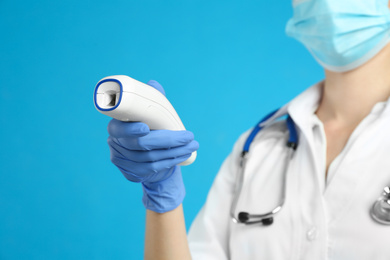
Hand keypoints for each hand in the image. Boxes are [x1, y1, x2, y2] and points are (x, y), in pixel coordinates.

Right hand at [107, 80, 198, 212]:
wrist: (147, 156)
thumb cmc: (148, 129)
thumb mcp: (149, 115)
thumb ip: (151, 100)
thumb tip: (153, 84)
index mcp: (116, 127)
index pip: (118, 129)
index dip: (130, 130)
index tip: (145, 127)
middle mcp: (116, 145)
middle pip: (141, 145)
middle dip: (168, 140)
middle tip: (188, 136)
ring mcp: (123, 161)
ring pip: (150, 158)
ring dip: (175, 151)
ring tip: (193, 145)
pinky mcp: (132, 173)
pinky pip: (154, 168)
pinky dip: (172, 161)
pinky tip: (185, 155)